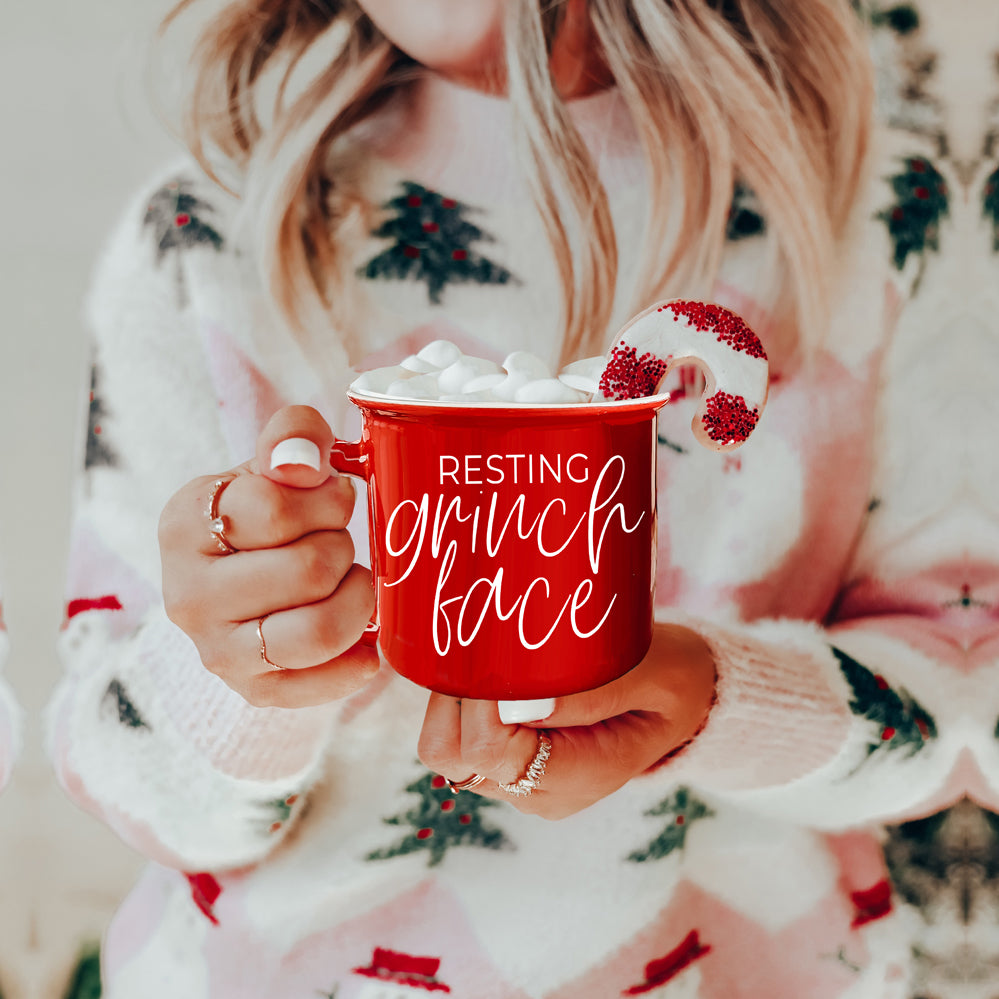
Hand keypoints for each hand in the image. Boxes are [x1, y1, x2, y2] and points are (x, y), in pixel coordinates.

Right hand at [159, 406, 378, 707]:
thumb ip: (292, 437)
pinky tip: (366, 639)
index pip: (274, 507)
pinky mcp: (250, 690)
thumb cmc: (265, 513)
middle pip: (307, 570)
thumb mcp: (273, 462)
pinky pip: (320, 684)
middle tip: (340, 541)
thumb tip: (301, 464)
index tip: (332, 497)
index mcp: (184, 524)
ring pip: (316, 631)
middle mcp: (187, 594)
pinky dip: (358, 661)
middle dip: (343, 546)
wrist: (242, 575)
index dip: (325, 498)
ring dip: (357, 600)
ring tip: (353, 581)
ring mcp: (216, 649)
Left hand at [417, 624, 715, 817]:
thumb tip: (521, 701)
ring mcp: (522, 782)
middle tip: (483, 647)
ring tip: (490, 654)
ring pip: (447, 748)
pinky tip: (493, 669)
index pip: (491, 753)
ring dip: (454, 697)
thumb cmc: (674, 679)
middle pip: (454, 757)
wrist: (686, 700)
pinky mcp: (512, 763)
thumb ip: (593, 691)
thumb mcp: (652, 674)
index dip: (479, 701)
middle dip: (454, 697)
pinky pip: (461, 737)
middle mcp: (539, 793)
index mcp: (578, 777)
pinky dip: (463, 702)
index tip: (495, 652)